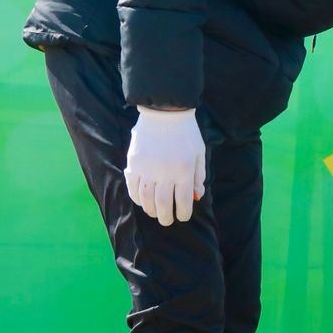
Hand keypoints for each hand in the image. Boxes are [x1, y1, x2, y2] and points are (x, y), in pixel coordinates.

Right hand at [125, 106, 205, 226]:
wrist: (165, 111)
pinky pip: (132, 186)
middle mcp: (165, 172)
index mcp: (184, 170)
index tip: (182, 217)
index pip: (183, 201)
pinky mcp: (134, 163)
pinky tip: (141, 201)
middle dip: (165, 217)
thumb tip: (196, 197)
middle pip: (163, 204)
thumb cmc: (186, 133)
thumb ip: (198, 177)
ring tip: (154, 213)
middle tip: (167, 221)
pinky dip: (136, 197)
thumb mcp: (199, 154)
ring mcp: (147, 168)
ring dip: (150, 209)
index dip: (183, 213)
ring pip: (146, 198)